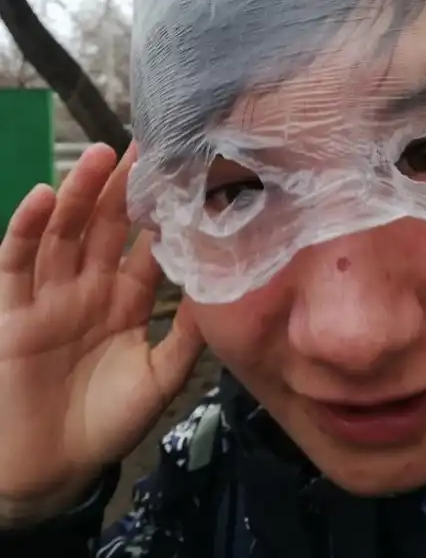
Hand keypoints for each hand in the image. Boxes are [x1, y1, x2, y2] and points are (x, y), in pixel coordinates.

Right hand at [0, 144, 204, 521]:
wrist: (52, 468)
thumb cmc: (106, 422)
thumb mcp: (159, 377)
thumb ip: (185, 335)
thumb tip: (220, 289)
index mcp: (125, 299)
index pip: (145, 245)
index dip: (162, 213)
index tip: (182, 175)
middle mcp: (90, 287)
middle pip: (106, 226)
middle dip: (123, 186)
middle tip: (143, 143)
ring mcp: (51, 294)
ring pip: (66, 232)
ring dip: (80, 193)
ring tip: (100, 155)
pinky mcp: (15, 310)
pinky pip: (18, 261)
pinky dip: (27, 228)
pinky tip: (45, 196)